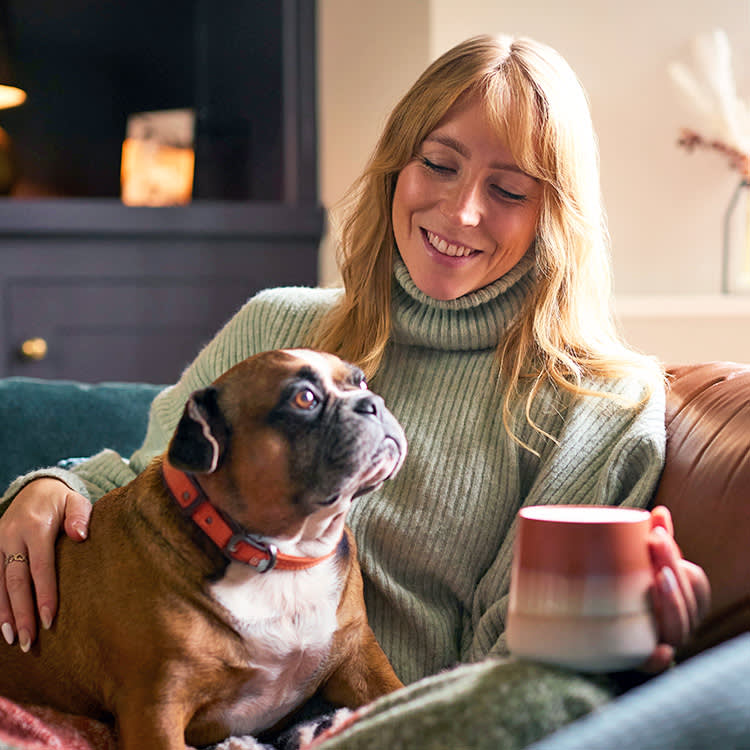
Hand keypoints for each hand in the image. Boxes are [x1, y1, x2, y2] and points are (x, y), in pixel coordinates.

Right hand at [0, 478, 90, 650]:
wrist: (37, 487)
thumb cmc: (63, 501)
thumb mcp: (76, 501)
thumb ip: (80, 516)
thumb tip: (81, 535)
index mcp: (36, 527)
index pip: (41, 568)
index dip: (44, 595)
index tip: (49, 621)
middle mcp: (12, 536)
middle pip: (16, 581)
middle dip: (22, 613)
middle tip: (29, 641)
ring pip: (0, 584)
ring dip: (5, 613)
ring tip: (13, 638)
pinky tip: (2, 622)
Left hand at [641, 505, 710, 672]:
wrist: (601, 627)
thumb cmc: (632, 589)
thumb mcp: (644, 563)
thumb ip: (655, 539)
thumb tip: (659, 511)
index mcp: (685, 599)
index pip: (692, 580)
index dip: (677, 558)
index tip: (656, 535)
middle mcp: (679, 622)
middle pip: (686, 600)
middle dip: (673, 568)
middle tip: (654, 542)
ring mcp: (663, 642)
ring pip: (677, 628)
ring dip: (672, 604)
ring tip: (658, 579)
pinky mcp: (641, 661)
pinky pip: (654, 666)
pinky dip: (658, 659)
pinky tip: (658, 650)